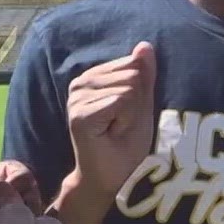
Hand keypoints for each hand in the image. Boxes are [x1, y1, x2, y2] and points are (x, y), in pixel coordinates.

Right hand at [66, 43, 158, 199]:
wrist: (110, 179)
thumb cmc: (125, 144)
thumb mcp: (141, 104)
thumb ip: (143, 75)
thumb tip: (145, 44)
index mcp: (92, 77)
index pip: (133, 64)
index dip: (139, 94)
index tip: (126, 115)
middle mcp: (80, 83)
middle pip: (133, 74)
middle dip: (137, 104)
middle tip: (121, 125)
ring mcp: (77, 98)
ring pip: (130, 87)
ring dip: (132, 115)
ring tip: (116, 130)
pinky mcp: (80, 114)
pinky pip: (123, 101)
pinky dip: (127, 121)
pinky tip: (112, 134)